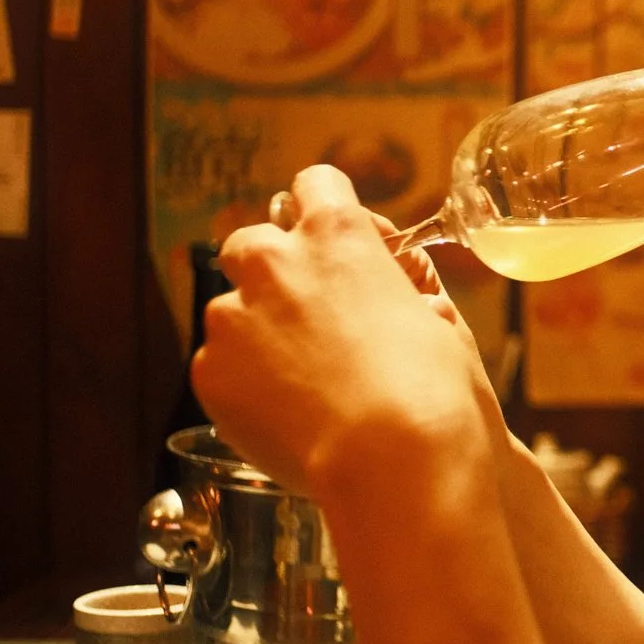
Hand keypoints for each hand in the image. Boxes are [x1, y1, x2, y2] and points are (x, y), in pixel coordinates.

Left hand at [193, 165, 492, 502]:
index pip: (315, 184)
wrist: (393, 459)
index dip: (324, 208)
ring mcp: (232, 318)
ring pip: (232, 311)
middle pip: (252, 242)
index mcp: (337, 235)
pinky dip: (245, 385)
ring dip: (259, 334)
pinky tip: (288, 415)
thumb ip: (395, 287)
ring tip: (306, 385)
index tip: (333, 240)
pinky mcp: (209, 373)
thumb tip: (384, 293)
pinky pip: (220, 367)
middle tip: (312, 319)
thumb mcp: (434, 316)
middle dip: (274, 271)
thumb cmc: (431, 388)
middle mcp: (274, 263)